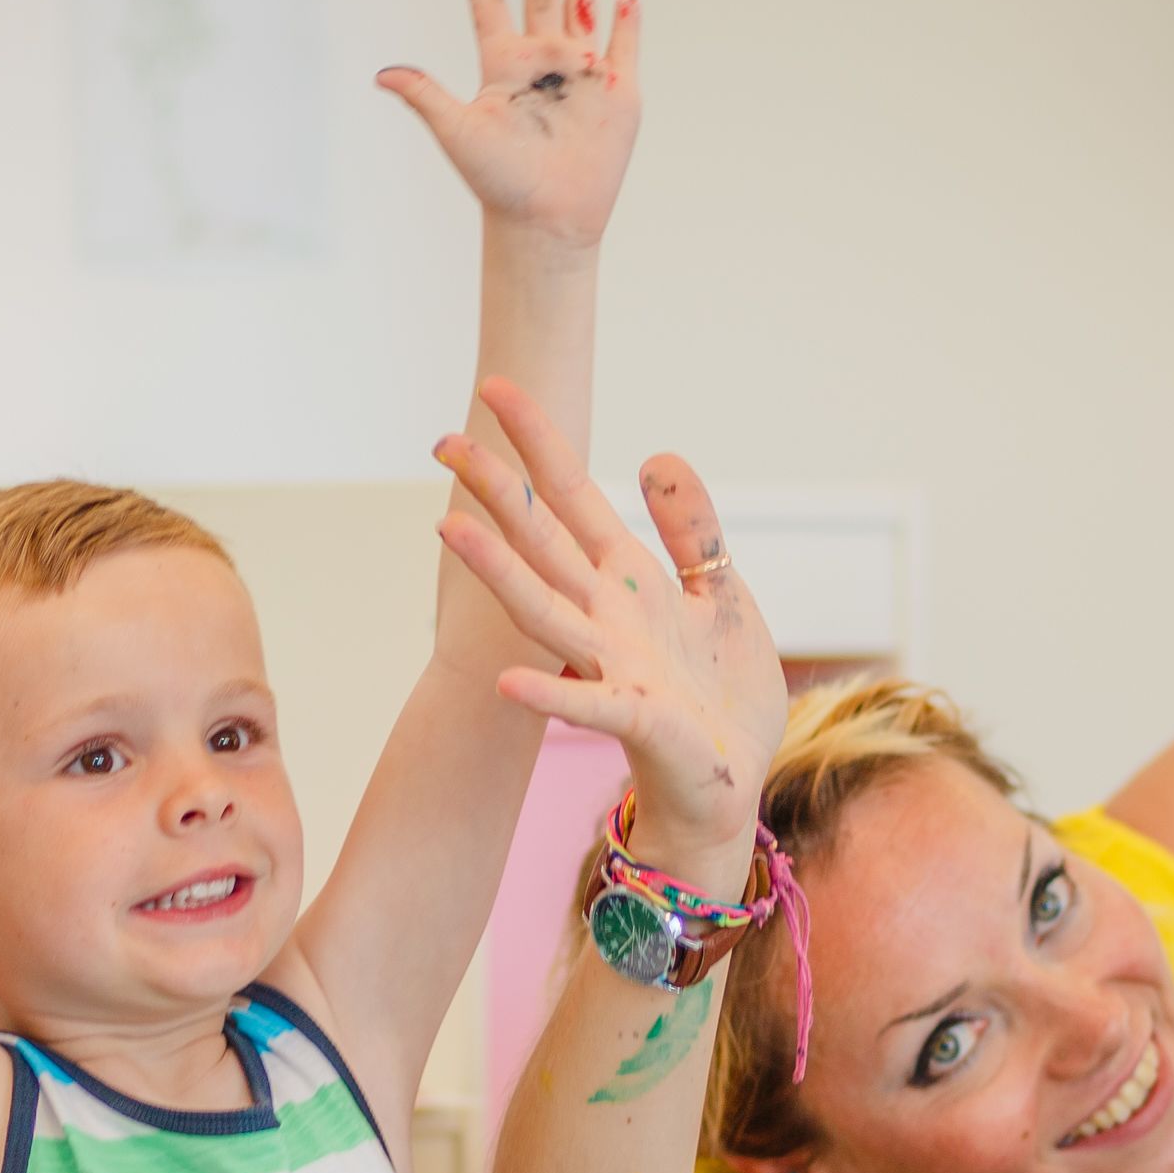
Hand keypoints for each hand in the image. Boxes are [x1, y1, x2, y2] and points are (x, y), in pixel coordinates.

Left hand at [377, 0, 641, 250]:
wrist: (547, 221)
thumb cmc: (498, 183)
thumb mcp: (458, 132)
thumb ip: (426, 96)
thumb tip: (381, 74)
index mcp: (502, 64)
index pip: (489, 3)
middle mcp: (541, 62)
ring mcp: (581, 74)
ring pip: (582, 8)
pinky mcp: (617, 92)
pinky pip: (624, 47)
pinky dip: (627, 23)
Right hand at [436, 379, 787, 867]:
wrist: (730, 786)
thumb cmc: (721, 698)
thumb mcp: (720, 594)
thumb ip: (692, 529)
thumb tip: (658, 455)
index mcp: (629, 582)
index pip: (574, 497)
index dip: (539, 442)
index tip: (498, 386)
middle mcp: (607, 619)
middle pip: (542, 541)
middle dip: (496, 491)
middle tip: (443, 439)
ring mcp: (615, 669)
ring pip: (545, 611)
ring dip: (498, 571)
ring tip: (450, 526)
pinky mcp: (638, 722)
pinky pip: (589, 704)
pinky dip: (550, 694)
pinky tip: (508, 682)